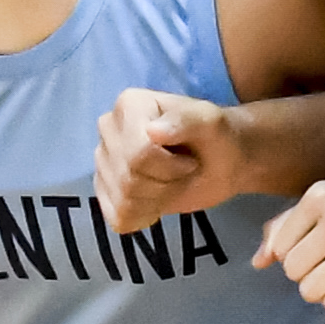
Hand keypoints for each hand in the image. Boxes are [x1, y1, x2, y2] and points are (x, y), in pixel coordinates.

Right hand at [95, 89, 242, 237]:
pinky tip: (156, 201)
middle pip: (128, 179)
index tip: (189, 159)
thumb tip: (152, 131)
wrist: (220, 162)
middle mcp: (108, 129)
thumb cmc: (215, 137)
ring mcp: (104, 161)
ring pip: (124, 200)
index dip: (169, 166)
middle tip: (183, 171)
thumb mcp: (210, 122)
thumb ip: (186, 120)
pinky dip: (143, 216)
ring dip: (158, 199)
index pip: (137, 153)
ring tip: (171, 182)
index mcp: (128, 105)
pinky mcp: (106, 190)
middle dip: (165, 183)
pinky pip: (117, 217)